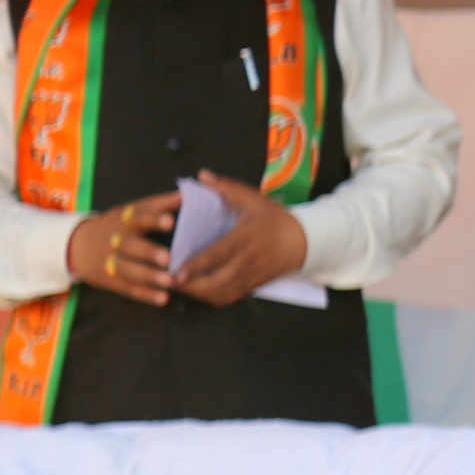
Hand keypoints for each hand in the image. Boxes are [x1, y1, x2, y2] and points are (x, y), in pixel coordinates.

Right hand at [65, 193, 178, 307]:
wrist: (77, 245)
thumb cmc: (117, 225)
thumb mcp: (131, 210)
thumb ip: (159, 204)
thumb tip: (188, 194)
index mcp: (123, 220)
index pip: (138, 217)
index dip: (154, 218)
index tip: (171, 221)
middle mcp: (115, 240)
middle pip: (130, 245)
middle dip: (149, 252)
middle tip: (169, 258)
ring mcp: (110, 261)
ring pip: (128, 269)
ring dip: (150, 276)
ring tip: (171, 282)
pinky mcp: (109, 280)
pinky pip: (127, 288)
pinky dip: (145, 294)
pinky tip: (163, 298)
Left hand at [169, 169, 307, 304]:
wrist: (306, 241)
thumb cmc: (276, 218)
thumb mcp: (254, 199)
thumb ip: (226, 187)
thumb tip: (202, 176)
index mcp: (246, 236)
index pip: (218, 254)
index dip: (196, 265)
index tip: (176, 272)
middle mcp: (249, 259)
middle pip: (218, 281)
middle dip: (192, 286)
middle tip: (169, 281)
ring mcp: (252, 275)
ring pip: (222, 293)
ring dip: (199, 294)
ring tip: (179, 286)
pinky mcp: (254, 285)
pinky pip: (230, 298)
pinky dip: (211, 298)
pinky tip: (199, 291)